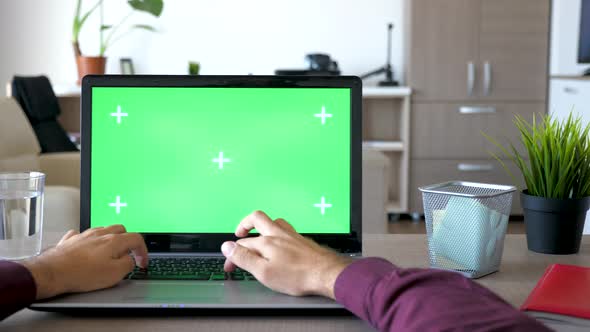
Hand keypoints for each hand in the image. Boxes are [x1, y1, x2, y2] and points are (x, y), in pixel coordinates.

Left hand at [20, 225, 147, 299]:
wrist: (52, 273)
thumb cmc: (82, 274)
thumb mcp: (115, 274)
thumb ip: (128, 264)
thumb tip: (130, 260)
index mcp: (113, 241)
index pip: (136, 239)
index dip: (143, 251)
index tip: (141, 262)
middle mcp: (100, 234)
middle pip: (120, 229)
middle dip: (127, 241)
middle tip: (127, 254)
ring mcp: (84, 235)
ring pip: (102, 230)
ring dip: (109, 239)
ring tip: (107, 253)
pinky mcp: (70, 241)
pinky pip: (82, 235)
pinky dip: (88, 241)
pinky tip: (86, 250)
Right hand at [221, 211, 351, 298]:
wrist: (326, 273)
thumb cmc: (297, 275)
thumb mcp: (264, 272)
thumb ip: (244, 258)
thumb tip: (227, 246)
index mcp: (266, 242)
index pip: (242, 244)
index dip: (232, 255)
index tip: (229, 266)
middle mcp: (278, 234)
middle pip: (256, 219)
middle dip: (244, 225)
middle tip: (239, 234)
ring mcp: (291, 235)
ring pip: (273, 221)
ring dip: (263, 225)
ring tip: (258, 234)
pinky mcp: (301, 240)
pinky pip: (286, 228)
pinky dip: (277, 231)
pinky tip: (281, 241)